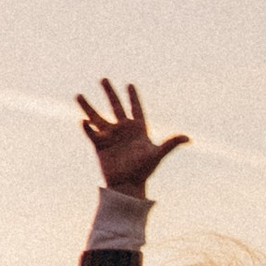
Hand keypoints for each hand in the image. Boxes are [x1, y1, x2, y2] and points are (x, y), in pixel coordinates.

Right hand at [77, 78, 188, 197]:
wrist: (127, 185)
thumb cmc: (144, 170)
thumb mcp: (157, 155)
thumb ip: (170, 144)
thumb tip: (188, 138)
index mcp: (137, 129)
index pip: (135, 109)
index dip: (133, 97)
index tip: (130, 85)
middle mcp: (122, 130)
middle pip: (115, 107)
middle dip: (110, 93)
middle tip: (104, 79)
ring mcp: (110, 137)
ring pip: (97, 117)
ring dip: (88, 107)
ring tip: (78, 95)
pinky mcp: (99, 145)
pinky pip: (91, 133)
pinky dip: (86, 128)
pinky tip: (82, 121)